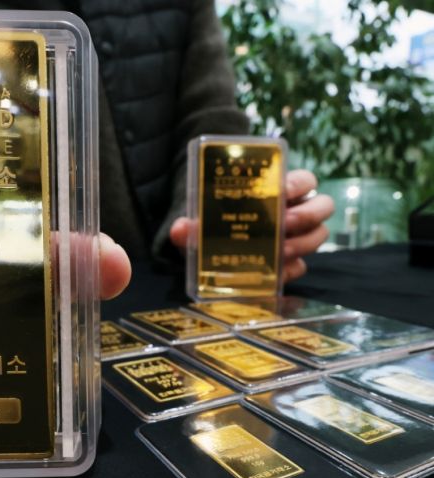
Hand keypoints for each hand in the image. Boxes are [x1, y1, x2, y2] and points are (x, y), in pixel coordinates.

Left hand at [169, 169, 333, 281]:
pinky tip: (276, 272)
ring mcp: (298, 237)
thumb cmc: (216, 225)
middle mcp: (296, 211)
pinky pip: (301, 267)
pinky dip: (290, 270)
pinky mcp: (292, 263)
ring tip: (281, 251)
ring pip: (319, 235)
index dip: (300, 183)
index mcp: (279, 191)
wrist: (214, 251)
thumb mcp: (202, 223)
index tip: (283, 190)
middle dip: (307, 214)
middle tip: (285, 223)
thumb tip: (180, 230)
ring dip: (302, 243)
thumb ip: (191, 225)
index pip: (305, 180)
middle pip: (323, 205)